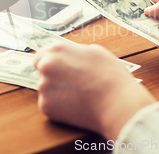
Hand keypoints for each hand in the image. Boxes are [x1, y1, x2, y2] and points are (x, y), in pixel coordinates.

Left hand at [33, 43, 154, 139]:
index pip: (41, 56)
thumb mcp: (95, 52)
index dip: (50, 64)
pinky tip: (76, 106)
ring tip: (78, 95)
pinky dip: (59, 107)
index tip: (57, 71)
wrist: (117, 103)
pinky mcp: (45, 106)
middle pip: (42, 73)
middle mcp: (45, 66)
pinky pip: (49, 105)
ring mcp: (44, 87)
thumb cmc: (111, 76)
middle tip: (71, 85)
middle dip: (53, 78)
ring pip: (46, 90)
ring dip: (56, 93)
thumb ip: (75, 51)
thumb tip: (70, 55)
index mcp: (56, 50)